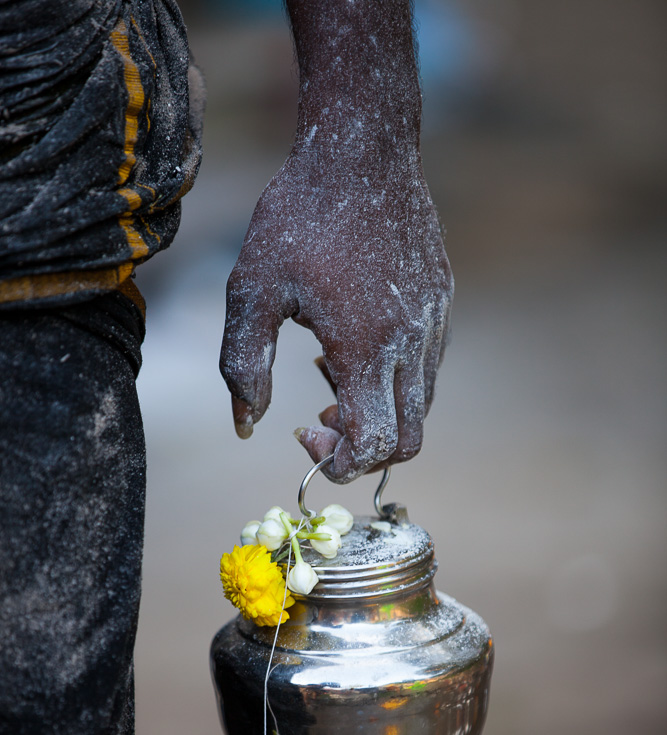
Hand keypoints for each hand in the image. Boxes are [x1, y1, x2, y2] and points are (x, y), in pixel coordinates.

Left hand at [220, 143, 451, 482]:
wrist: (363, 149)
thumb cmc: (300, 215)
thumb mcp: (252, 289)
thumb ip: (244, 365)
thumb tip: (245, 426)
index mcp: (366, 347)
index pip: (373, 444)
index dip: (339, 461)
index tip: (303, 431)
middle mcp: (411, 344)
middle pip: (407, 442)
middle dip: (362, 450)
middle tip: (319, 418)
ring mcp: (434, 325)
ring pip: (420, 408)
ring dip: (376, 413)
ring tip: (330, 371)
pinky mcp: (442, 305)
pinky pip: (427, 370)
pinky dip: (393, 382)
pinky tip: (355, 343)